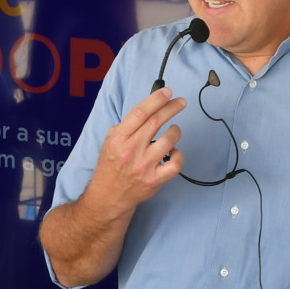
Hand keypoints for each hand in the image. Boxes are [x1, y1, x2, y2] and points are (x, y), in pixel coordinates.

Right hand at [85, 88, 187, 212]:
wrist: (109, 196)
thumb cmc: (112, 165)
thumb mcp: (111, 141)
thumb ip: (128, 125)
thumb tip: (150, 108)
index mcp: (119, 138)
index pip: (140, 112)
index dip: (156, 99)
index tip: (168, 92)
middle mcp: (131, 150)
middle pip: (156, 121)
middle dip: (172, 108)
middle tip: (181, 102)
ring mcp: (144, 166)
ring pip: (169, 140)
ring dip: (176, 131)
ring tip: (174, 130)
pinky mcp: (155, 179)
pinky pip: (175, 163)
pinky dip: (178, 155)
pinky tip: (173, 152)